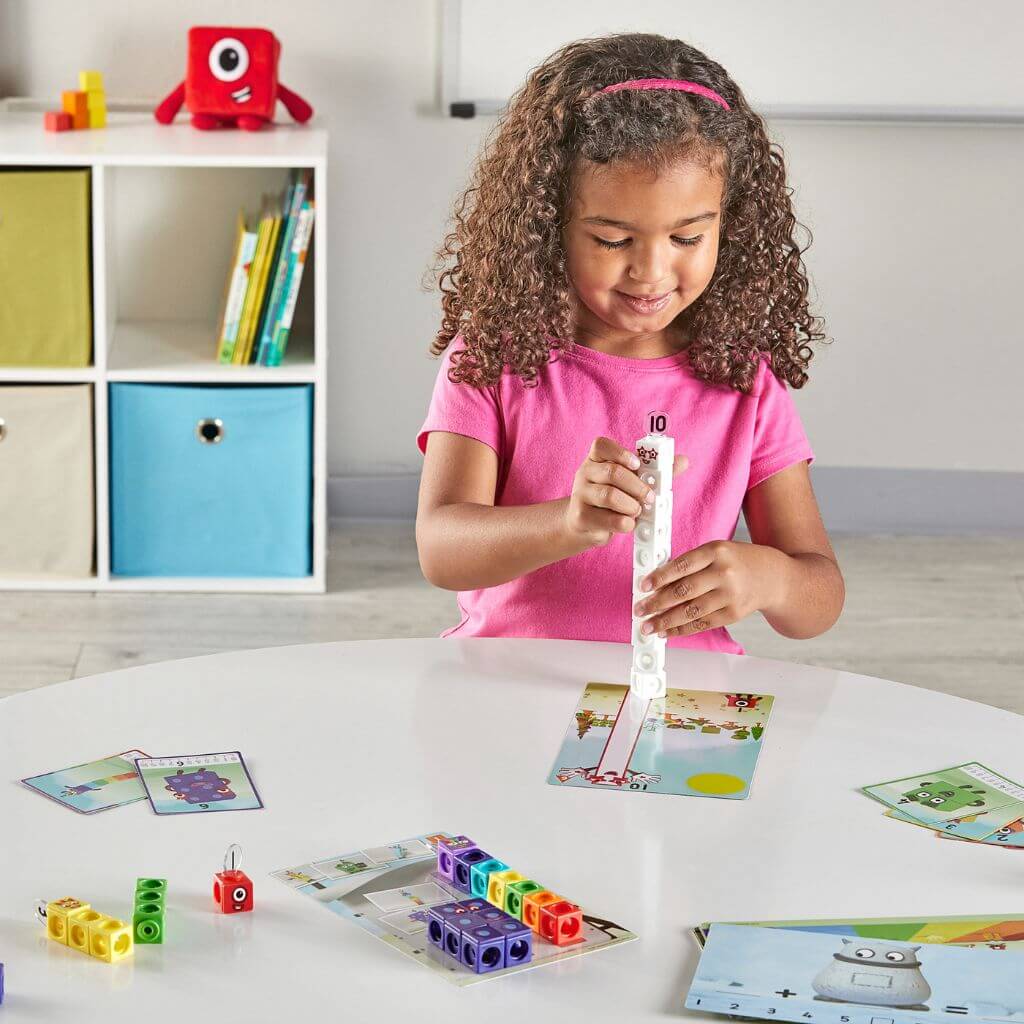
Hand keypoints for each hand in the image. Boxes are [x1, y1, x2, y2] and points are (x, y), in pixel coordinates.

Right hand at [564, 437, 688, 547]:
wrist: (585, 525)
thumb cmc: (612, 499)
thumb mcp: (632, 482)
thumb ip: (655, 472)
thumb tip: (683, 460)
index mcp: (596, 460)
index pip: (601, 445)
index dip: (621, 453)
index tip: (638, 464)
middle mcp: (584, 473)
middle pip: (612, 472)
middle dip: (638, 486)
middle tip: (650, 498)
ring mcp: (580, 495)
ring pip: (609, 495)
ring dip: (631, 506)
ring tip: (637, 511)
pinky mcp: (580, 517)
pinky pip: (607, 519)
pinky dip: (624, 523)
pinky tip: (628, 523)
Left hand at [633, 540, 782, 637]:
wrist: (774, 578)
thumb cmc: (739, 562)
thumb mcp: (717, 551)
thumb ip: (690, 563)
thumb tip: (657, 581)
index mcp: (717, 551)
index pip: (682, 564)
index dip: (660, 577)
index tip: (643, 586)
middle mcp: (724, 573)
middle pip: (684, 591)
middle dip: (657, 603)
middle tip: (640, 610)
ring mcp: (730, 595)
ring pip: (691, 611)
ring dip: (666, 621)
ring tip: (648, 626)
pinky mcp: (733, 614)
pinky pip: (702, 624)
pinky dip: (682, 630)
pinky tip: (668, 632)